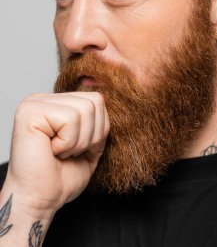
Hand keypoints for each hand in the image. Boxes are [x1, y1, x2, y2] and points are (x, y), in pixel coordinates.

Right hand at [3, 92, 109, 214]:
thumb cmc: (61, 177)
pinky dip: (67, 143)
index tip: (78, 149)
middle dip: (90, 135)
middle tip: (68, 152)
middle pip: (94, 102)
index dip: (97, 130)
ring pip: (84, 110)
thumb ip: (98, 120)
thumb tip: (107, 94)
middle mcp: (44, 99)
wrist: (40, 201)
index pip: (96, 100)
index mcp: (56, 103)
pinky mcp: (30, 112)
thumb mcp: (90, 144)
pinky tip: (51, 151)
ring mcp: (35, 103)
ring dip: (77, 141)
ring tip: (60, 152)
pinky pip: (69, 119)